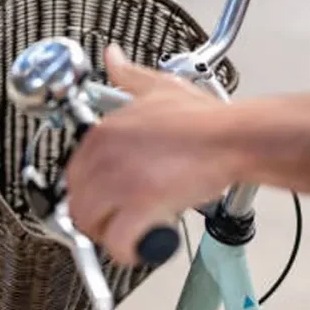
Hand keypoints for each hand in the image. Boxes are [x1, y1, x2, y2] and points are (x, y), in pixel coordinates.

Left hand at [66, 45, 239, 264]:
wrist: (233, 138)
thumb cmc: (205, 119)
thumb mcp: (159, 87)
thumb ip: (128, 74)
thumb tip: (113, 57)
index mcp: (104, 132)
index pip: (75, 174)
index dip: (92, 192)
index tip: (109, 200)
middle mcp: (105, 156)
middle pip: (78, 203)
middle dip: (97, 218)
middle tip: (120, 222)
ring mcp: (120, 182)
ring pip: (92, 225)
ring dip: (110, 236)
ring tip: (133, 234)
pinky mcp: (140, 206)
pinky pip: (118, 243)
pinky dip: (128, 251)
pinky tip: (145, 247)